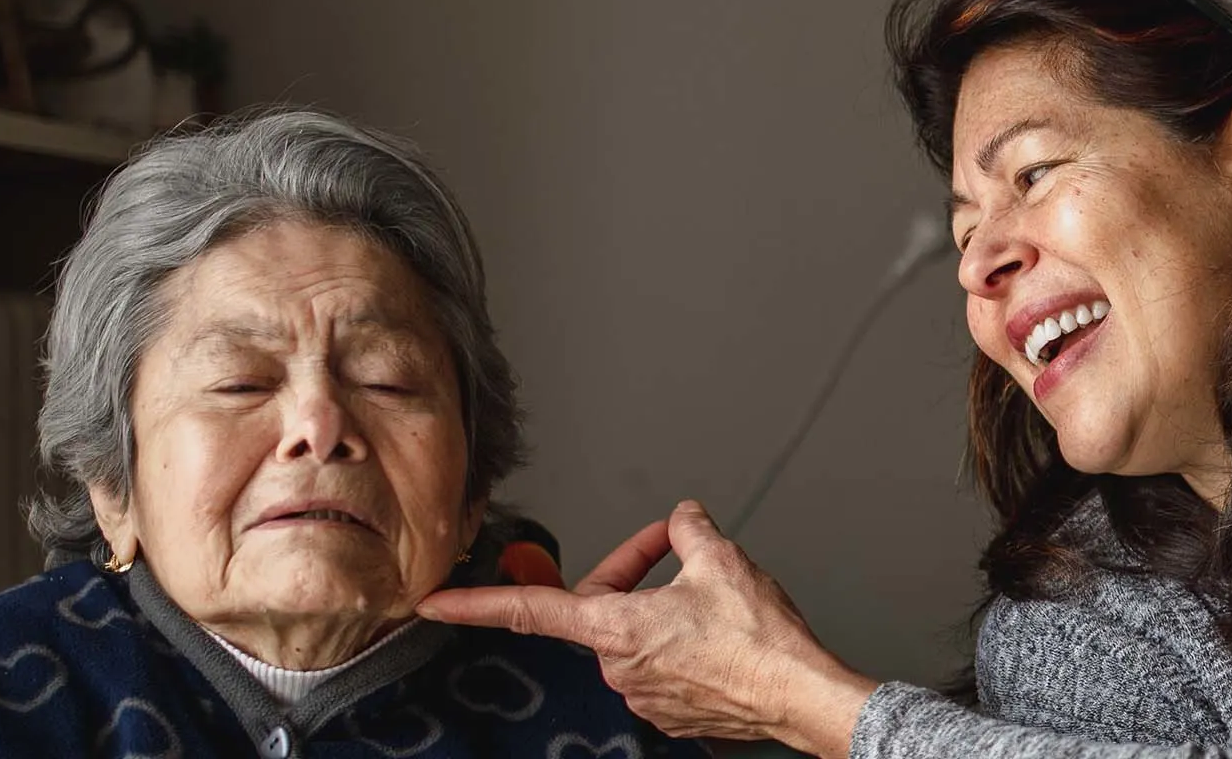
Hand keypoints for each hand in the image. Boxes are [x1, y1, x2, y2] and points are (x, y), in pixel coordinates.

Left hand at [417, 501, 877, 757]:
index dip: (474, 604)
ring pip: (633, 636)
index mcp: (615, 628)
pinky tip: (717, 633)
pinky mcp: (671, 713)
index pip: (527, 610)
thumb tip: (683, 519)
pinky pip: (659, 665)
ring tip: (710, 595)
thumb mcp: (722, 560)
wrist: (799, 697)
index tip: (432, 606)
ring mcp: (644, 696)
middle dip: (629, 573)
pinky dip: (678, 641)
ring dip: (658, 607)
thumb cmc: (760, 641)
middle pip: (599, 608)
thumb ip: (690, 529)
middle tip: (671, 548)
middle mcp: (618, 668)